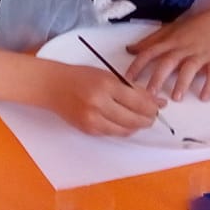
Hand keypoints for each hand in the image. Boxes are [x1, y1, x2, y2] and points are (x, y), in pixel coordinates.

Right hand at [39, 60, 159, 135]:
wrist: (52, 86)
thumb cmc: (80, 77)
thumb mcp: (107, 76)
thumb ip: (132, 88)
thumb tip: (156, 100)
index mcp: (106, 85)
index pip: (139, 102)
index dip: (152, 107)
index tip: (158, 107)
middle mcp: (99, 103)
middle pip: (134, 119)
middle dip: (147, 119)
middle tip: (151, 116)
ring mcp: (92, 119)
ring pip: (125, 130)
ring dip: (136, 126)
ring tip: (139, 120)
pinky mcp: (88, 129)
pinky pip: (112, 133)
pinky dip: (122, 129)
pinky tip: (123, 123)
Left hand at [123, 9, 209, 101]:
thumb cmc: (198, 25)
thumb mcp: (173, 28)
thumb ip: (152, 40)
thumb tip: (130, 49)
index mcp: (172, 40)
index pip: (151, 52)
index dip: (138, 65)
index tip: (128, 79)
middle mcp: (185, 47)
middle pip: (168, 62)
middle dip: (158, 77)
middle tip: (149, 93)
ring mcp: (202, 53)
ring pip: (190, 68)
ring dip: (182, 83)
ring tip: (176, 98)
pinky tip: (204, 97)